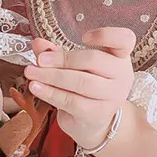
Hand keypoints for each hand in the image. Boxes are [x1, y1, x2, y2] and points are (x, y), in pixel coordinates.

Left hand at [24, 29, 135, 147]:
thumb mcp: (74, 66)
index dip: (106, 35)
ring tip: (31, 72)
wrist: (93, 121)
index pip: (125, 40)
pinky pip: (72, 101)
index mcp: (119, 56)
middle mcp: (122, 75)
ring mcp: (112, 96)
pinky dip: (51, 93)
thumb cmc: (85, 85)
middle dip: (63, 59)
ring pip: (82, 82)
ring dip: (52, 77)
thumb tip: (37, 43)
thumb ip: (57, 52)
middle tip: (39, 60)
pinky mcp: (98, 114)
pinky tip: (36, 88)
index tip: (83, 37)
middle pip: (94, 60)